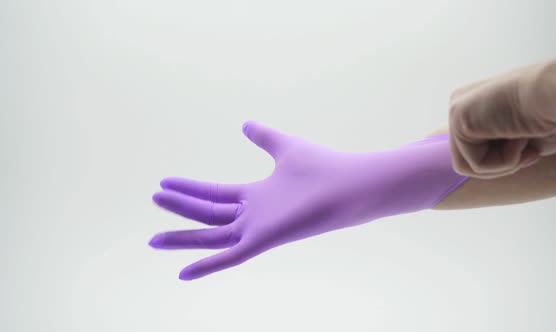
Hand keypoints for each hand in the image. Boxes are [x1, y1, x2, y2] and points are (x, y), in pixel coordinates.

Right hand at [149, 122, 465, 279]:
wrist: (350, 184)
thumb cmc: (323, 167)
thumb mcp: (285, 147)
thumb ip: (265, 137)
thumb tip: (245, 123)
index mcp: (257, 194)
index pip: (215, 193)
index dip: (190, 189)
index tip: (165, 182)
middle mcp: (254, 214)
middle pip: (208, 213)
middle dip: (181, 208)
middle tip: (154, 200)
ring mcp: (258, 229)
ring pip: (212, 237)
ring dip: (183, 238)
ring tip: (153, 239)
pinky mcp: (265, 240)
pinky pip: (230, 257)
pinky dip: (207, 266)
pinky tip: (182, 273)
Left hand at [448, 51, 555, 178]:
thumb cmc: (553, 116)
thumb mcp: (521, 140)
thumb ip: (495, 150)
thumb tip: (478, 166)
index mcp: (474, 106)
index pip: (477, 151)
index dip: (508, 159)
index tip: (532, 146)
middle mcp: (460, 105)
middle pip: (468, 160)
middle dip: (502, 163)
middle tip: (530, 148)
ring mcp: (457, 110)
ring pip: (468, 166)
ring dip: (503, 164)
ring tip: (523, 139)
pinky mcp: (458, 118)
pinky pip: (475, 165)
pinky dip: (503, 162)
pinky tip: (518, 136)